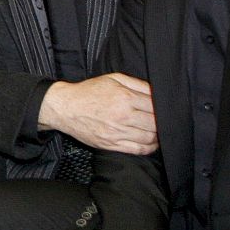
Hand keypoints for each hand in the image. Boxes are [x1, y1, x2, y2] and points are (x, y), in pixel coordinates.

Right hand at [40, 73, 157, 154]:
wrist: (64, 107)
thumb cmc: (89, 91)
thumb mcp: (112, 78)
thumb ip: (137, 84)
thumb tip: (158, 93)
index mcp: (124, 97)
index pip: (156, 106)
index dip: (164, 108)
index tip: (165, 109)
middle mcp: (122, 116)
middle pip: (156, 124)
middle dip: (161, 122)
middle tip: (161, 120)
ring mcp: (117, 132)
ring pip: (150, 138)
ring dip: (157, 136)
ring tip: (155, 130)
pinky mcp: (112, 144)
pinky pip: (139, 150)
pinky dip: (149, 147)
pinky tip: (149, 142)